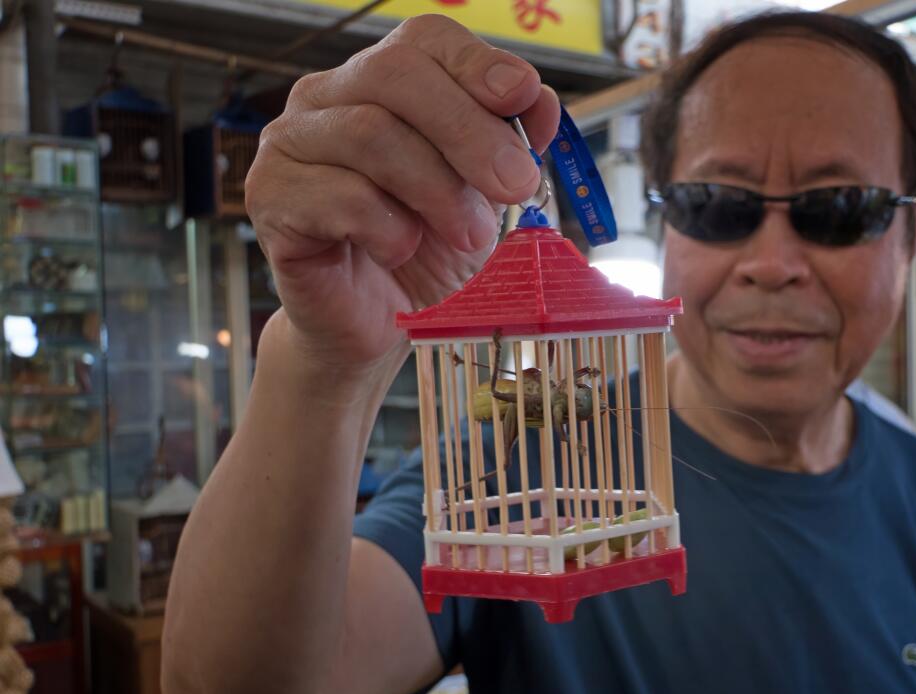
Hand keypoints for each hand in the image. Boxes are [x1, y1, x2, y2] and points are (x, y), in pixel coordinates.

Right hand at [245, 14, 560, 371]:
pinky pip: (339, 195)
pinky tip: (401, 251)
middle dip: (468, 130)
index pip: (424, 39)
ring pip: (369, 133)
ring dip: (436, 189)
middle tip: (514, 184)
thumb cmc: (429, 253)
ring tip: (468, 235)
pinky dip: (388, 228)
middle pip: (395, 75)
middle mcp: (327, 98)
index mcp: (381, 82)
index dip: (476, 62)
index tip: (521, 97)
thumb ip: (510, 144)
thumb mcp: (485, 196)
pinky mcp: (271, 198)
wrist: (380, 328)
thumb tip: (540, 101)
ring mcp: (290, 143)